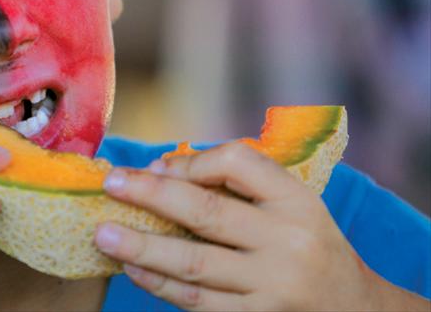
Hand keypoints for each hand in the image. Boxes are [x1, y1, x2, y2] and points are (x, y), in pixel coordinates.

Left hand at [94, 143, 429, 310]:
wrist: (355, 310)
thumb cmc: (308, 244)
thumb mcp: (293, 204)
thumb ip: (239, 184)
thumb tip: (162, 172)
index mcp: (297, 202)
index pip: (238, 163)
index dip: (192, 162)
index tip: (156, 167)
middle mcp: (287, 243)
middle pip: (206, 212)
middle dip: (151, 196)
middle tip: (111, 184)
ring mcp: (271, 288)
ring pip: (193, 264)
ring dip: (142, 247)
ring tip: (104, 235)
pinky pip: (196, 301)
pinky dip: (160, 284)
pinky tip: (133, 269)